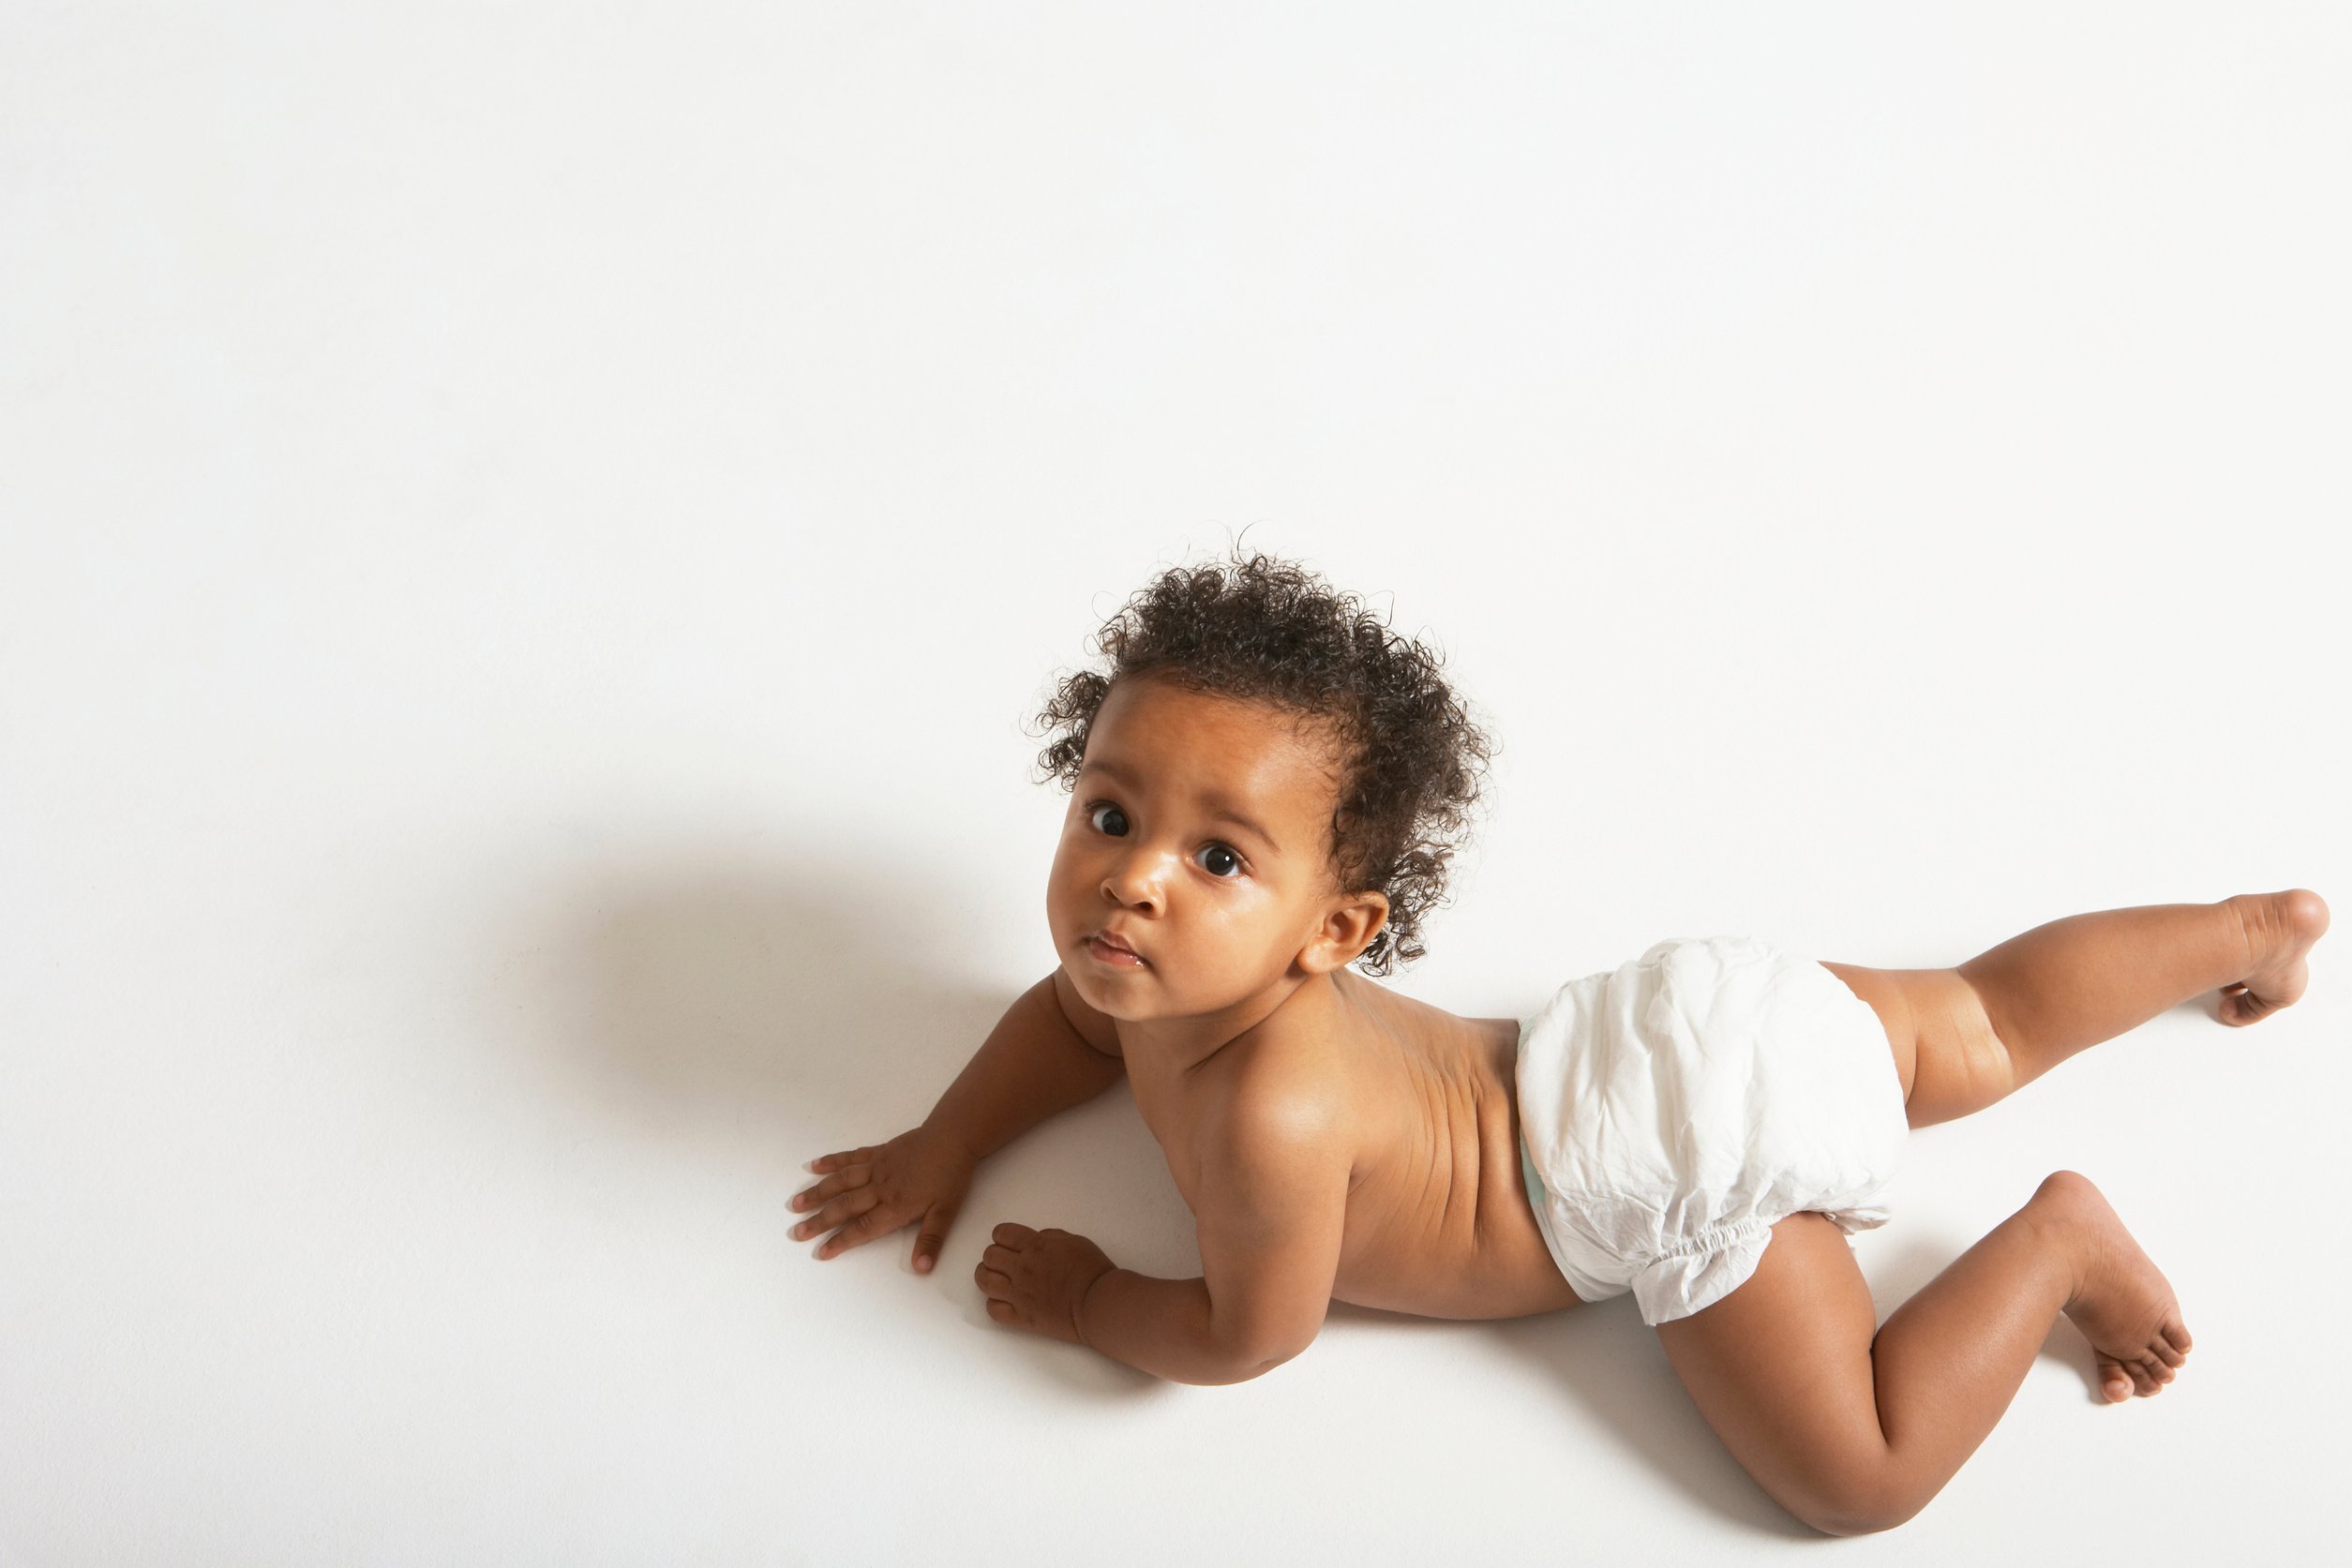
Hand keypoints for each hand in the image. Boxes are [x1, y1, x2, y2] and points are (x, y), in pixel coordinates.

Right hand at [792, 1126, 975, 1270]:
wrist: (953, 1136)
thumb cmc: (951, 1176)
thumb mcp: (947, 1212)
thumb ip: (931, 1240)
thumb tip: (920, 1269)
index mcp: (896, 1205)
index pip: (863, 1228)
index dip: (842, 1241)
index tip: (821, 1252)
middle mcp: (880, 1187)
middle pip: (845, 1206)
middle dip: (819, 1221)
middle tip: (796, 1232)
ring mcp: (876, 1167)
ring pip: (841, 1181)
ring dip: (817, 1192)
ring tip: (795, 1203)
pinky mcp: (878, 1152)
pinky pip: (850, 1157)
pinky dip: (831, 1162)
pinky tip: (813, 1166)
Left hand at [975, 1222, 1116, 1346]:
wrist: (1098, 1304)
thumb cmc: (1092, 1270)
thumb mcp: (1075, 1241)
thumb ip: (1051, 1236)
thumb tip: (1036, 1239)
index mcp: (1036, 1246)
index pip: (1002, 1233)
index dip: (1001, 1236)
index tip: (1008, 1242)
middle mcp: (1022, 1268)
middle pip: (990, 1256)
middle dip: (994, 1255)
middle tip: (1004, 1261)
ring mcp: (1019, 1294)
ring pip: (985, 1281)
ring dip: (987, 1276)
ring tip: (996, 1279)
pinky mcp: (1022, 1317)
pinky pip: (993, 1310)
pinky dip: (993, 1304)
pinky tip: (1003, 1301)